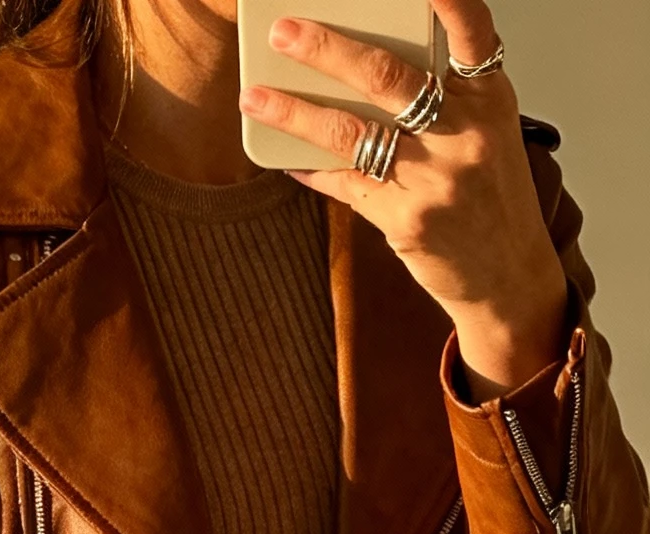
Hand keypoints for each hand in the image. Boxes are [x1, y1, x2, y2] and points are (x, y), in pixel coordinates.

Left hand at [241, 2, 569, 397]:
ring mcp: (434, 177)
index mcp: (489, 96)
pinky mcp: (407, 220)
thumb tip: (364, 63)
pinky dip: (311, 168)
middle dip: (326, 49)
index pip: (471, 29)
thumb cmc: (490, 191)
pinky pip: (345, 184)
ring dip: (295, 112)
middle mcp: (464, 131)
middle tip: (284, 31)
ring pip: (351, 132)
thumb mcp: (486, 128)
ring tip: (256, 97)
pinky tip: (284, 157)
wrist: (508, 274)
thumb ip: (445, 91)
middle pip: (384, 75)